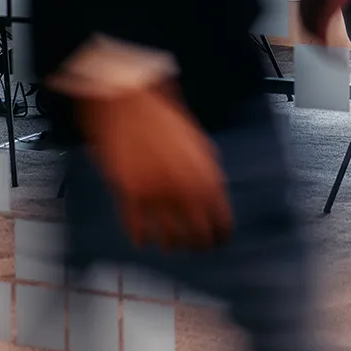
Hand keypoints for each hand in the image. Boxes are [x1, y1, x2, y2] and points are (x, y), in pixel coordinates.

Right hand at [66, 49, 231, 251]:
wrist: (128, 103)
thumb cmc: (165, 117)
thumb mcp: (197, 141)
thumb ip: (207, 168)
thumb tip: (215, 190)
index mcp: (205, 174)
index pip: (221, 218)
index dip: (222, 234)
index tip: (221, 241)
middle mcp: (183, 188)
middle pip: (197, 234)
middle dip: (199, 244)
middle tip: (197, 246)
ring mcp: (155, 193)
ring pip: (168, 238)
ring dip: (172, 244)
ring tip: (172, 244)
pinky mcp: (128, 195)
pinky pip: (137, 229)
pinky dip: (142, 238)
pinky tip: (145, 238)